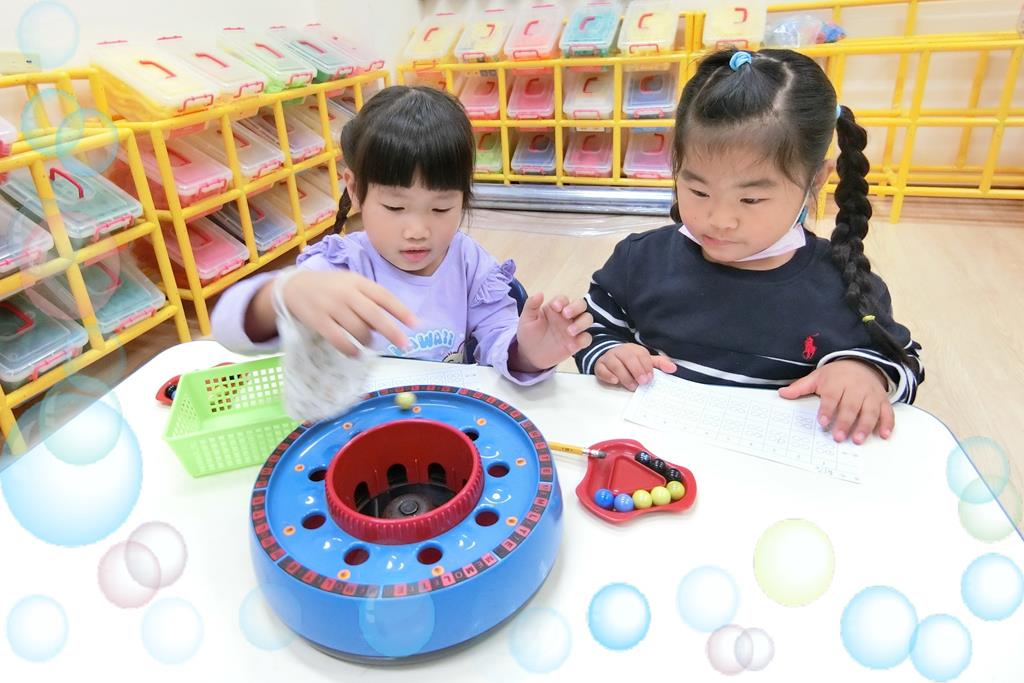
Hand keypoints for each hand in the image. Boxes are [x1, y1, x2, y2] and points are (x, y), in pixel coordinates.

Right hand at [281, 270, 417, 355]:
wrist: (294, 286)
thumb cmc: (331, 287)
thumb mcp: (351, 283)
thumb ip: (369, 299)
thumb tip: (387, 324)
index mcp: (358, 282)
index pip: (384, 296)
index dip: (401, 310)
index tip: (415, 324)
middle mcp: (346, 293)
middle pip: (374, 314)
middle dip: (392, 331)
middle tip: (404, 345)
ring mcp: (331, 307)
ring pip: (358, 329)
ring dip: (368, 341)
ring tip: (369, 343)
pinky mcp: (319, 321)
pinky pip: (339, 339)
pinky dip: (351, 349)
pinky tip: (356, 353)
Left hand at [512, 293, 592, 371]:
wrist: (530, 354)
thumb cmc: (529, 334)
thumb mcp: (526, 319)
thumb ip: (531, 305)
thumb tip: (540, 293)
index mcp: (555, 308)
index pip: (564, 299)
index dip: (562, 301)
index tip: (556, 307)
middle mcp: (567, 316)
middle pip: (581, 305)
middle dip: (576, 307)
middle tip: (566, 315)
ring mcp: (574, 329)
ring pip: (587, 319)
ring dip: (582, 323)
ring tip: (570, 331)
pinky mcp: (577, 343)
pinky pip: (587, 338)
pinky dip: (582, 340)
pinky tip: (571, 346)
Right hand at [594, 343, 676, 390]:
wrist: (610, 356)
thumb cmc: (630, 361)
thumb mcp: (645, 361)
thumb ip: (659, 364)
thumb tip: (673, 368)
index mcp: (633, 349)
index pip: (641, 355)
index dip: (646, 366)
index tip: (650, 377)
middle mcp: (621, 352)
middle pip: (628, 358)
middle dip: (637, 370)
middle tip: (643, 382)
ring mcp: (609, 358)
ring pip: (615, 364)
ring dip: (625, 376)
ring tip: (632, 386)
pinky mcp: (600, 366)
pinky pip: (602, 369)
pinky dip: (608, 375)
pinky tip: (615, 381)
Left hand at [778, 359, 893, 443]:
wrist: (861, 363)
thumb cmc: (836, 375)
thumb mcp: (817, 377)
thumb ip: (800, 387)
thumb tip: (782, 393)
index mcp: (837, 383)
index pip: (831, 397)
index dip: (827, 410)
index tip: (822, 422)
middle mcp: (855, 388)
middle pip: (850, 406)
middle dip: (845, 422)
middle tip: (838, 437)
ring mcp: (871, 395)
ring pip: (869, 411)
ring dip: (865, 426)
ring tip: (858, 440)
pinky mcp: (882, 400)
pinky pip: (887, 411)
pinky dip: (887, 423)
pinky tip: (884, 434)